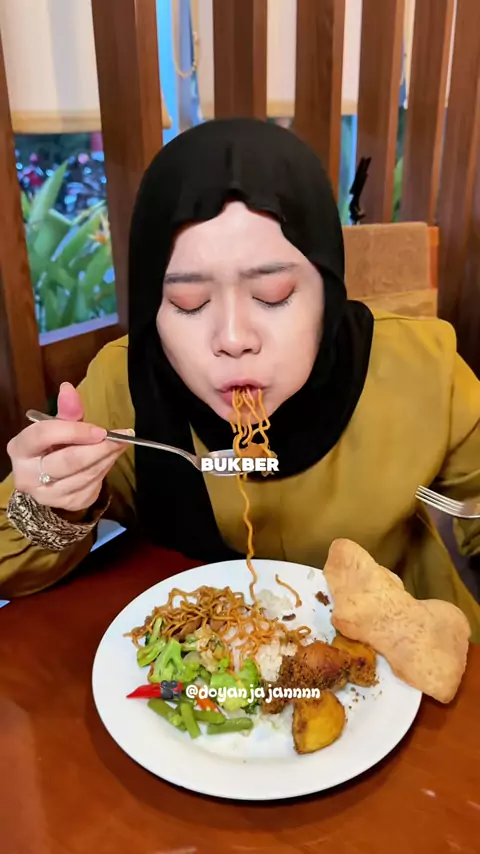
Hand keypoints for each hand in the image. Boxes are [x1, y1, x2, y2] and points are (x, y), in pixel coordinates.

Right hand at [7, 382, 131, 512]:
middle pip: (68, 461)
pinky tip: (109, 459)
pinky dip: (105, 471)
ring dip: (107, 459)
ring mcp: (46, 494)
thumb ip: (66, 410)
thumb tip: (68, 388)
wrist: (46, 479)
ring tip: (119, 445)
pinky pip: (91, 488)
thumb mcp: (56, 426)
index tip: (101, 429)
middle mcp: (28, 475)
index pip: (44, 435)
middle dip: (99, 448)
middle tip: (121, 438)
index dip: (74, 431)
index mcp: (21, 448)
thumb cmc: (52, 446)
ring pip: (84, 476)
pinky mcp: (65, 504)